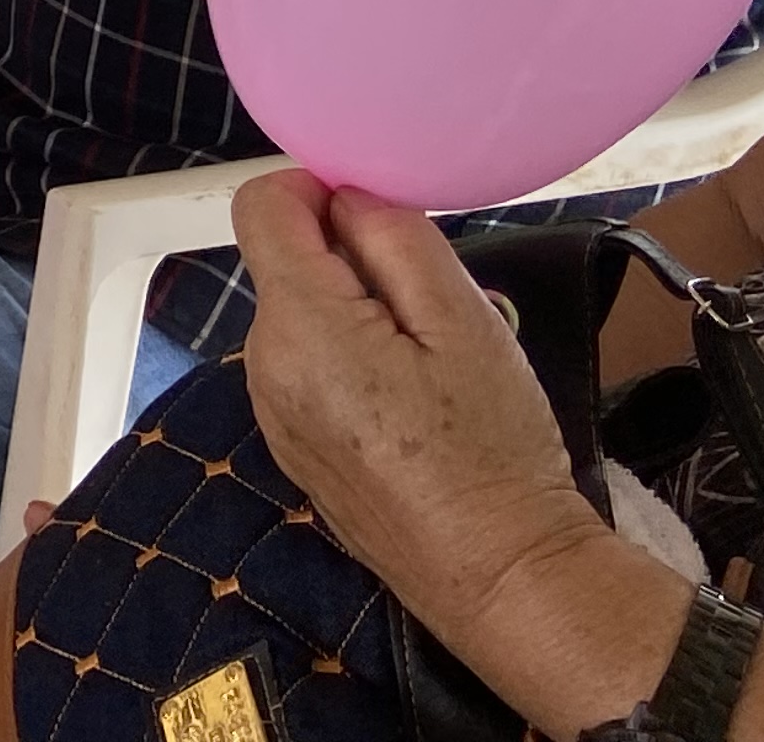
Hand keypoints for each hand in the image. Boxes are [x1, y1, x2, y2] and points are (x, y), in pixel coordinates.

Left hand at [232, 172, 620, 641]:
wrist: (502, 575)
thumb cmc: (493, 452)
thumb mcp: (463, 321)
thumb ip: (394, 239)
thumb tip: (347, 193)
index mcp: (298, 326)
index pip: (261, 205)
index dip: (317, 188)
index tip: (379, 214)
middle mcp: (264, 365)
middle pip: (286, 261)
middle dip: (350, 260)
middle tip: (432, 307)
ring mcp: (274, 411)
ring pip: (301, 313)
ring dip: (355, 311)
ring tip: (431, 362)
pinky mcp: (295, 444)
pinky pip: (308, 366)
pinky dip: (351, 358)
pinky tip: (413, 400)